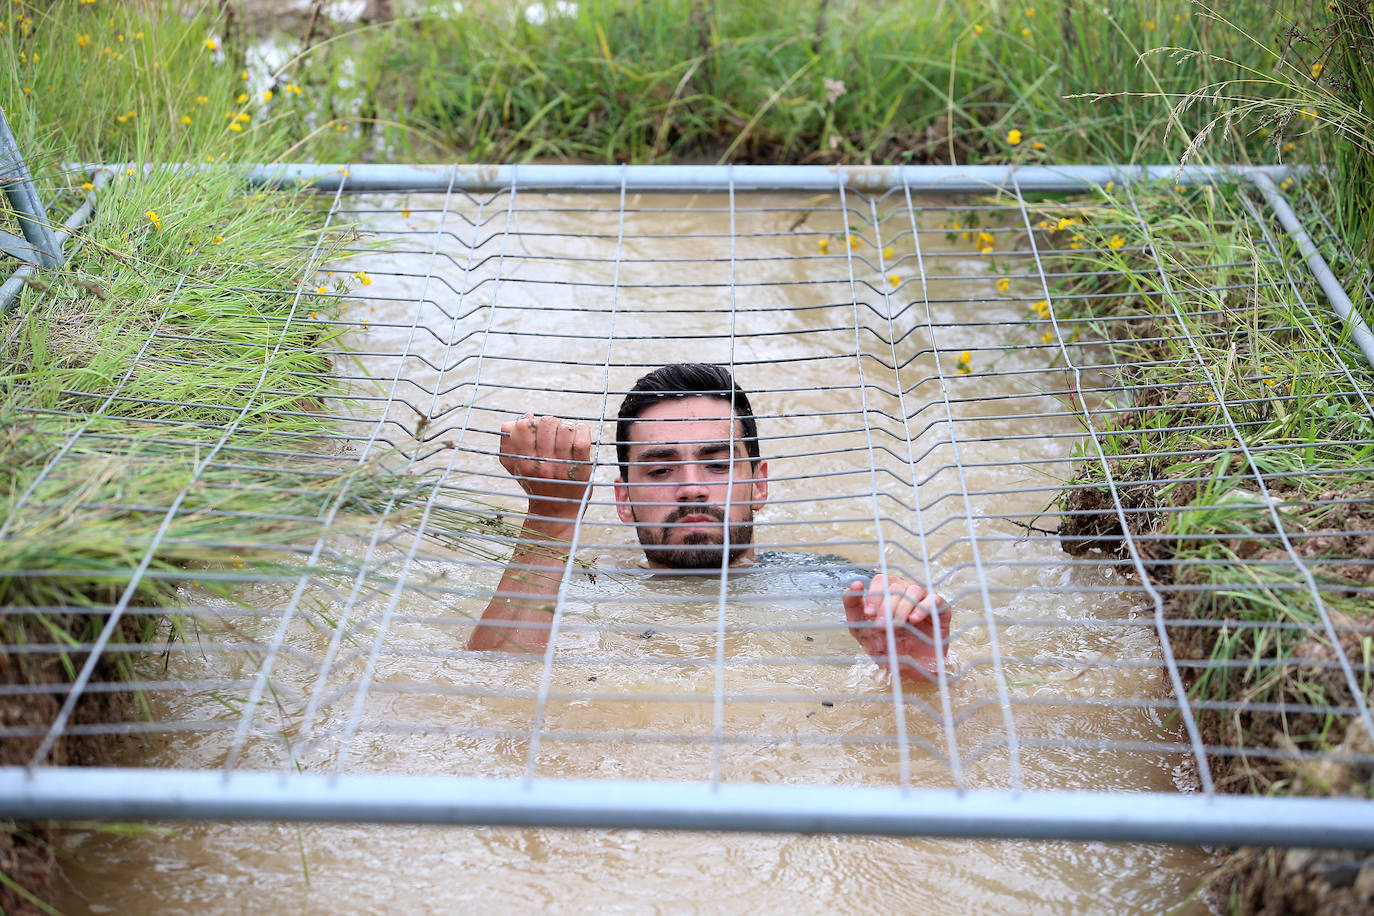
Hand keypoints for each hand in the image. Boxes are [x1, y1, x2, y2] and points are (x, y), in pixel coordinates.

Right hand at [498, 413, 593, 528]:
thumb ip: (508, 440)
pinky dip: (581, 431)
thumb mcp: (513, 465)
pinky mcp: (582, 468)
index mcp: (523, 462)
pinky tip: (576, 437)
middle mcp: (542, 465)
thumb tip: (527, 416)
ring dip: (566, 427)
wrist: (556, 511)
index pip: (523, 426)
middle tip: (552, 433)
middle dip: (550, 423)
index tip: (535, 432)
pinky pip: (582, 439)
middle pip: (546, 422)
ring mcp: (563, 467)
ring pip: (566, 428)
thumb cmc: (534, 483)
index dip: (530, 422)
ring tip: (564, 436)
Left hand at [842, 574, 950, 682]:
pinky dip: (923, 607)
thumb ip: (853, 607)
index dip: (874, 594)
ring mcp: (924, 600)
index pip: (881, 580)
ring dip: (902, 607)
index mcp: (888, 594)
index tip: (868, 614)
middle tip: (881, 625)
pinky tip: (913, 620)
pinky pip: (935, 600)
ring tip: (897, 625)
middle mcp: (906, 592)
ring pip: (914, 589)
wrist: (911, 671)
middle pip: (896, 584)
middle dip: (886, 605)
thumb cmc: (886, 647)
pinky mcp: (941, 611)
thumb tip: (854, 585)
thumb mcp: (863, 630)